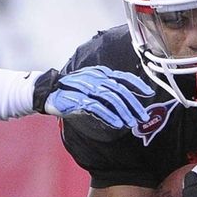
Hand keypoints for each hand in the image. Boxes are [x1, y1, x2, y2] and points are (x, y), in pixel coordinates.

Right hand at [34, 66, 152, 129]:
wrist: (47, 93)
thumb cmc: (73, 91)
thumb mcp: (93, 87)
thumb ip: (108, 90)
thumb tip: (127, 101)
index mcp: (101, 73)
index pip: (123, 77)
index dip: (138, 85)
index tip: (149, 93)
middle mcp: (96, 78)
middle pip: (120, 90)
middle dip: (133, 105)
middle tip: (143, 116)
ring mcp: (87, 87)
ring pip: (111, 99)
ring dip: (124, 112)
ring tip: (132, 123)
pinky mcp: (78, 99)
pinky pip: (97, 107)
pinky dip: (109, 116)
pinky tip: (117, 124)